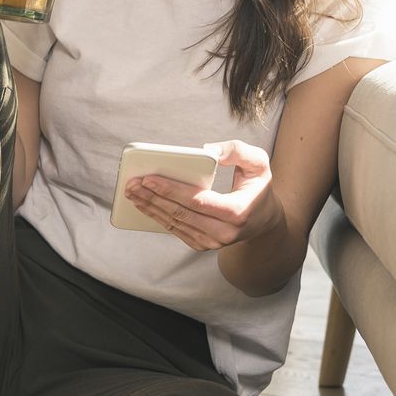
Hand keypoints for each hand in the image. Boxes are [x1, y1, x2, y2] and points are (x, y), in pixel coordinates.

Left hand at [126, 140, 281, 250]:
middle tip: (131, 183)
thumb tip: (207, 150)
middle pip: (180, 213)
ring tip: (131, 193)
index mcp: (237, 212)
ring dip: (150, 207)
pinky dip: (157, 216)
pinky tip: (143, 204)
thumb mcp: (259, 163)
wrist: (264, 222)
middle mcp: (224, 233)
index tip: (148, 179)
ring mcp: (212, 242)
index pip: (198, 201)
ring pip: (174, 224)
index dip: (171, 190)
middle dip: (152, 197)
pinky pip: (176, 230)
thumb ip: (237, 151)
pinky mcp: (203, 245)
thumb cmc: (259, 188)